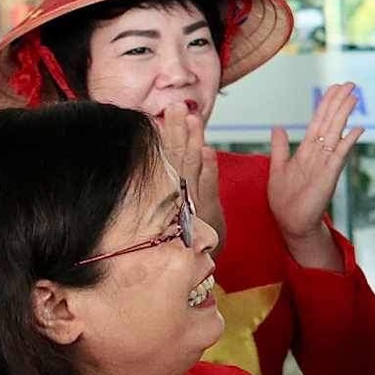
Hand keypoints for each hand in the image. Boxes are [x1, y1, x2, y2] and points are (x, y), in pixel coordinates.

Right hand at [158, 105, 224, 254]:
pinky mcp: (207, 213)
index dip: (168, 133)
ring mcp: (192, 202)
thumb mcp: (178, 207)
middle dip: (176, 130)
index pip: (168, 156)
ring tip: (191, 119)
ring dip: (191, 141)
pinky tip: (208, 151)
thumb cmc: (185, 235)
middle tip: (175, 107)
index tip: (166, 112)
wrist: (192, 268)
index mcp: (171, 190)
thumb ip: (185, 178)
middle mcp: (178, 194)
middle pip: (177, 156)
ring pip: (190, 167)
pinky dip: (208, 169)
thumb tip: (194, 150)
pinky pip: (207, 187)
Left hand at [269, 83, 364, 249]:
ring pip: (336, 133)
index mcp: (306, 150)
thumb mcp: (277, 168)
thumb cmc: (284, 199)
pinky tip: (357, 129)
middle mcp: (318, 153)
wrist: (291, 222)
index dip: (326, 104)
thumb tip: (278, 126)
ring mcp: (325, 163)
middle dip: (339, 102)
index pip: (318, 121)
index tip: (334, 87)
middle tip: (350, 83)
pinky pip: (340, 155)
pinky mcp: (329, 175)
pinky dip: (348, 141)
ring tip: (354, 97)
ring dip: (344, 115)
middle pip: (330, 122)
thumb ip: (280, 147)